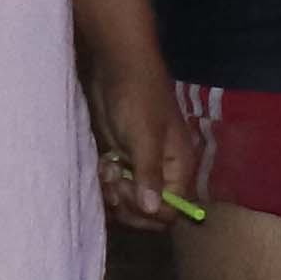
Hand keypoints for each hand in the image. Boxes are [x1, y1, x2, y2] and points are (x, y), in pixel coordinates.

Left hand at [96, 57, 190, 232]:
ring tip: (105, 172)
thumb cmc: (138, 98)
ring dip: (115, 194)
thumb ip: (149, 174)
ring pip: (130, 201)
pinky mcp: (123, 160)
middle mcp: (164, 172)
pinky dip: (107, 183)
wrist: (118, 68)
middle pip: (150, 212)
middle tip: (113, 184)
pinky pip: (117, 186)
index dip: (149, 211)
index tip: (128, 190)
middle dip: (129, 204)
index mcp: (180, 168)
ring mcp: (142, 167)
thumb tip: (152, 210)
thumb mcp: (144, 137)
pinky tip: (101, 166)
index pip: (172, 210)